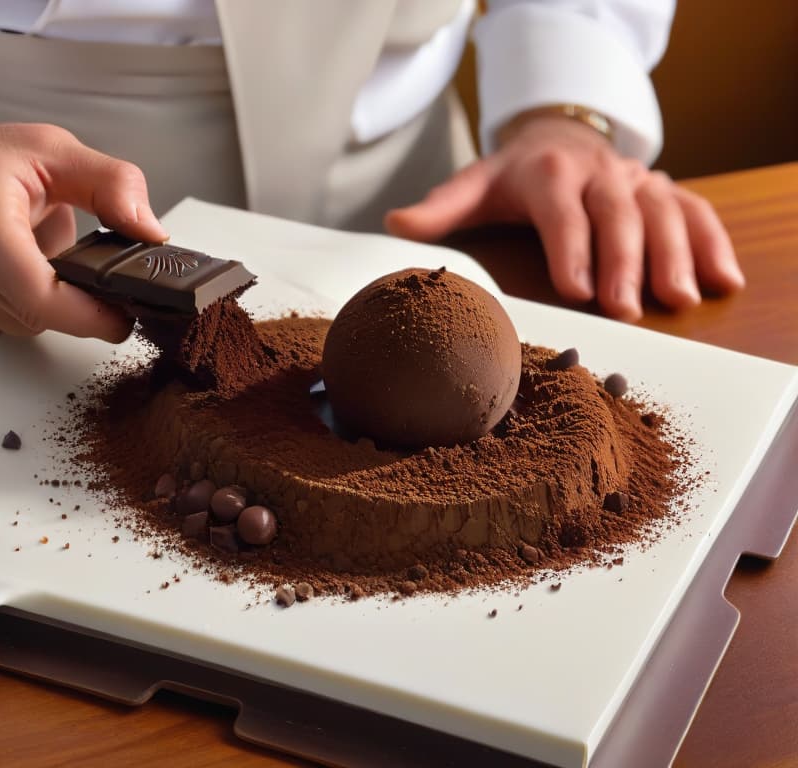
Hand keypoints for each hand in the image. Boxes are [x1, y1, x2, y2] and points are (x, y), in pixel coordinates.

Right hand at [0, 121, 167, 340]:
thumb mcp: (55, 151)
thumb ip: (112, 185)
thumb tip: (151, 232)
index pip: (40, 297)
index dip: (89, 315)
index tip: (123, 316)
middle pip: (34, 315)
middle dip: (73, 304)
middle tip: (101, 283)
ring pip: (15, 321)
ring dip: (44, 302)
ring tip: (49, 261)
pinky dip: (16, 299)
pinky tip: (17, 268)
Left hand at [385, 115, 744, 320]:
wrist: (560, 136)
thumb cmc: (513, 175)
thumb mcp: (474, 186)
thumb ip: (440, 209)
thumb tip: (395, 224)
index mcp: (547, 173)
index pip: (561, 212)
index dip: (570, 250)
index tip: (576, 290)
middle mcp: (598, 172)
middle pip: (616, 215)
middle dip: (623, 262)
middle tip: (626, 309)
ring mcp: (636, 180)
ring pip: (663, 213)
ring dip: (674, 257)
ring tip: (679, 300)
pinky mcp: (664, 190)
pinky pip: (696, 212)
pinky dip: (712, 244)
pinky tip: (721, 281)